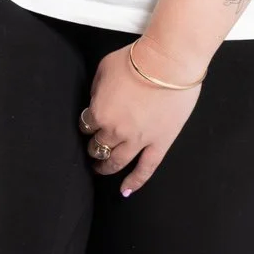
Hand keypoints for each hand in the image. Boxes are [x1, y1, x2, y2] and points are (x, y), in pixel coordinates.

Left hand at [81, 39, 204, 195]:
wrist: (167, 65)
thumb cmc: (133, 62)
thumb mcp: (103, 71)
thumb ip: (96, 91)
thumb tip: (96, 101)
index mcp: (99, 113)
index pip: (86, 125)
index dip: (86, 125)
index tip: (88, 125)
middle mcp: (116, 131)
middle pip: (99, 145)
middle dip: (93, 148)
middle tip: (91, 151)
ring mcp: (139, 140)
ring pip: (118, 161)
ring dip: (106, 167)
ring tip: (100, 170)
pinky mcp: (161, 144)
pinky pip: (146, 169)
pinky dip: (135, 182)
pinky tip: (125, 191)